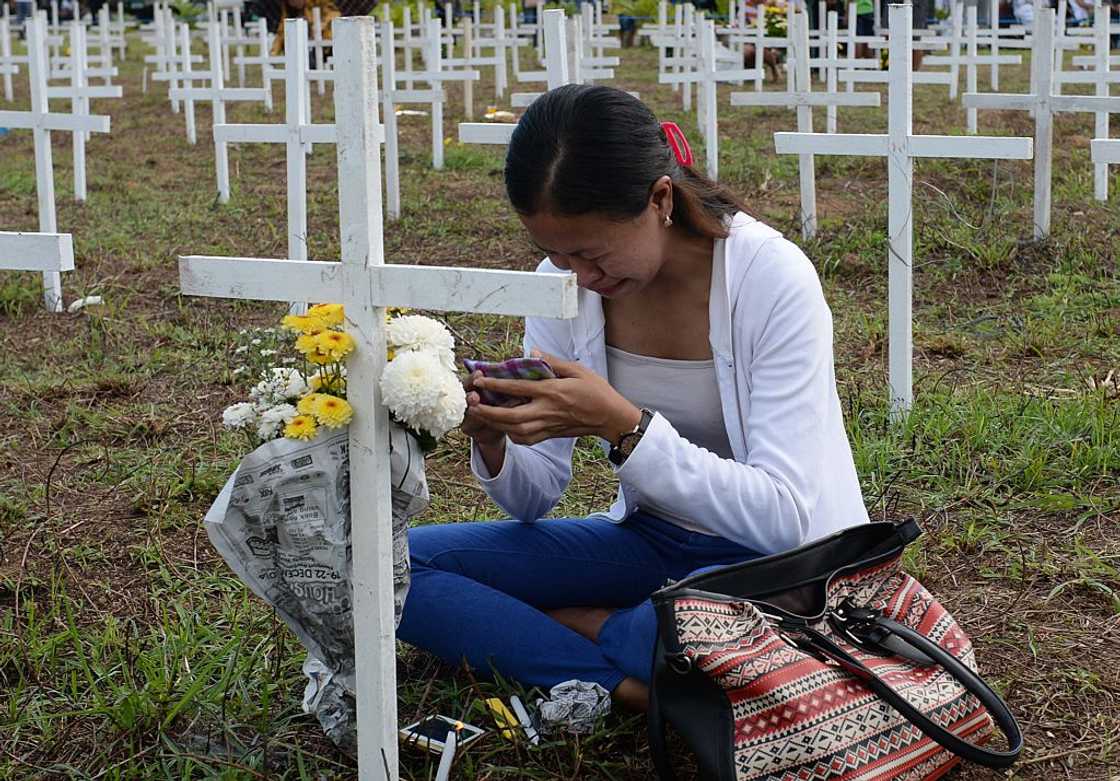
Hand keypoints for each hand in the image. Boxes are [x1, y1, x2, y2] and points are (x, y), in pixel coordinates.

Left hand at [467, 352, 641, 445]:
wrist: (610, 417)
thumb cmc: (596, 390)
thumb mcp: (577, 369)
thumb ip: (552, 361)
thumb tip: (531, 352)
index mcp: (552, 392)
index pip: (517, 388)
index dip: (496, 384)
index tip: (481, 380)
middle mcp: (547, 411)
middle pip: (510, 416)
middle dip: (488, 412)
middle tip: (472, 404)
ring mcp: (547, 425)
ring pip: (514, 430)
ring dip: (495, 424)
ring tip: (481, 414)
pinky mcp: (550, 435)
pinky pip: (525, 439)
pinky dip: (511, 434)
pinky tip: (504, 427)